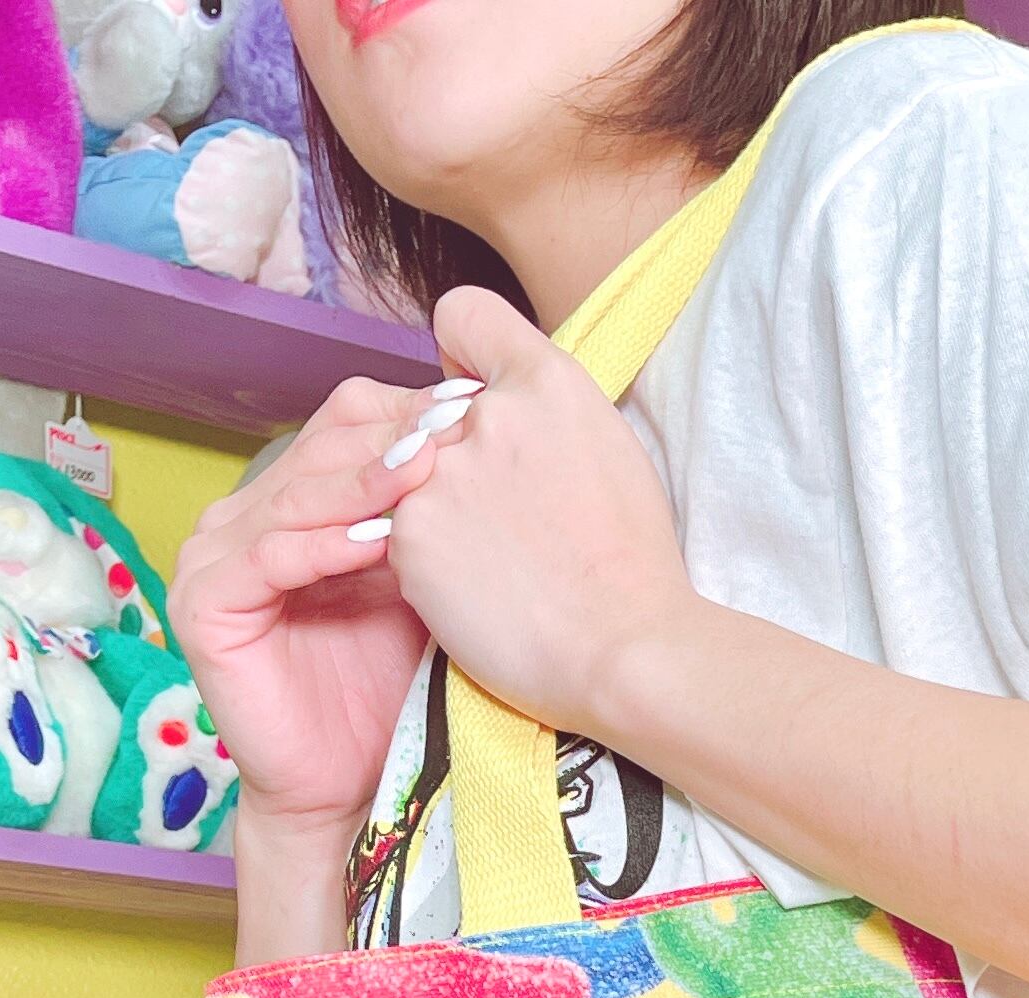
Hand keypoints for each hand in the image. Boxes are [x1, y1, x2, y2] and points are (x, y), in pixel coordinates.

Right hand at [168, 376, 443, 845]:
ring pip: (296, 497)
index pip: (345, 425)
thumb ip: (429, 515)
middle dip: (390, 440)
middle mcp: (243, 517)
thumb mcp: (420, 583)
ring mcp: (212, 557)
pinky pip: (269, 557)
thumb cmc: (390, 688)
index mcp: (291, 500)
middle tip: (456, 428)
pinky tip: (378, 542)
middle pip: (319, 448)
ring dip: (362, 483)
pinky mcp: (203, 606)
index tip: (476, 408)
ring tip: (423, 471)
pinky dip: (325, 546)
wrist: (349, 785)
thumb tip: (486, 434)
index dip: (407, 415)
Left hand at [381, 289, 704, 744]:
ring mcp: (439, 473)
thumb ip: (547, 410)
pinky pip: (395, 535)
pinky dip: (425, 563)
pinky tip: (472, 591)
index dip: (461, 356)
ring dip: (436, 510)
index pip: (463, 315)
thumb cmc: (632, 566)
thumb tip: (503, 400)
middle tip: (503, 516)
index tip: (474, 397)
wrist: (624, 650)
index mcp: (547, 382)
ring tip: (494, 562)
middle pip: (432, 410)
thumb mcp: (610, 448)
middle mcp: (486, 412)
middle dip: (452, 452)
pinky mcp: (408, 535)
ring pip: (408, 475)